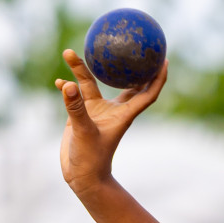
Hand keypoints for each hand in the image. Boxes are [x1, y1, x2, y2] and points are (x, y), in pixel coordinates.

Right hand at [55, 49, 167, 197]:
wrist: (83, 177)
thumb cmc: (91, 159)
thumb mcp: (83, 132)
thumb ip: (76, 108)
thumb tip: (67, 84)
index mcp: (124, 114)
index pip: (147, 93)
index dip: (157, 77)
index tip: (164, 59)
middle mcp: (113, 110)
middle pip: (121, 82)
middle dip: (124, 64)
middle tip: (126, 44)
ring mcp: (97, 112)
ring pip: (91, 84)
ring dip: (81, 70)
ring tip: (68, 53)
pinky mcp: (82, 116)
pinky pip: (76, 95)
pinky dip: (68, 88)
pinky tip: (59, 81)